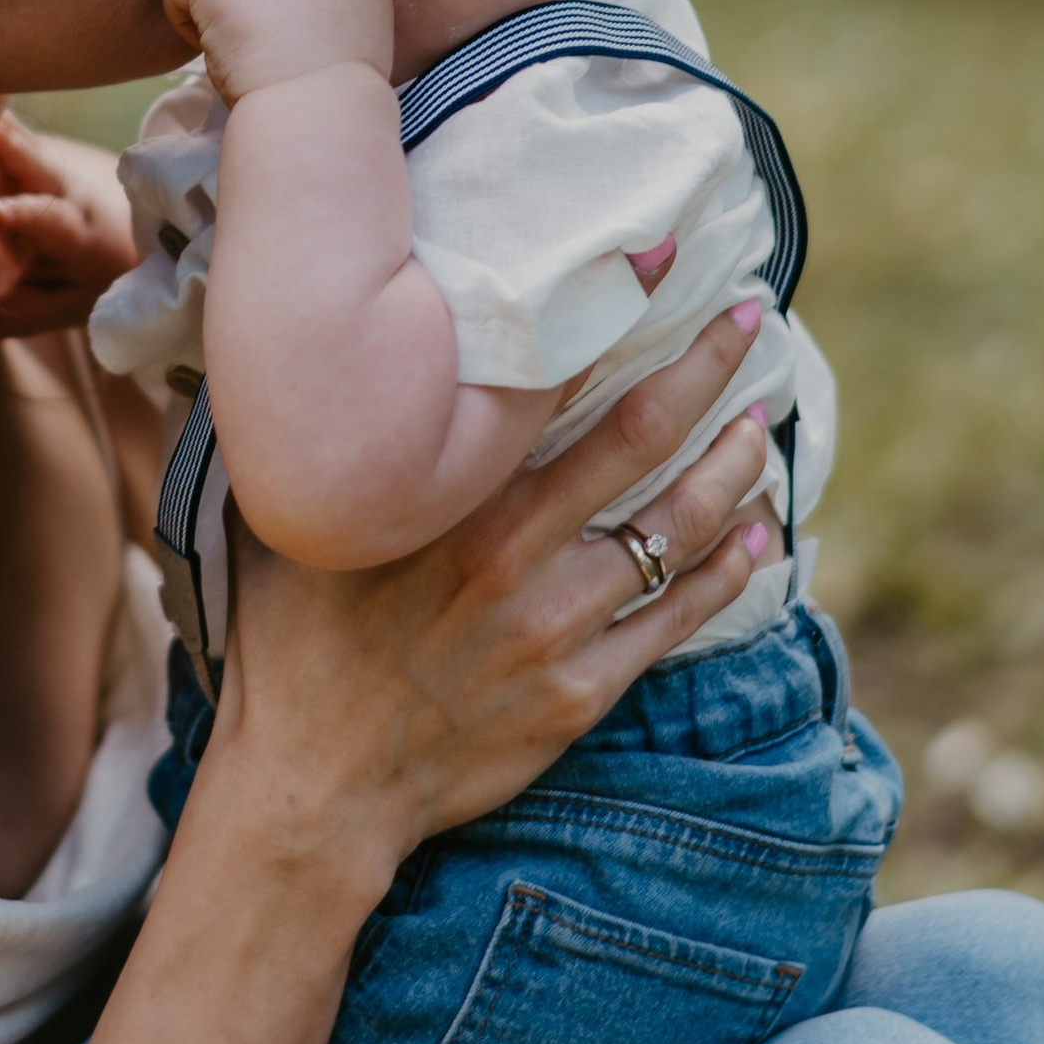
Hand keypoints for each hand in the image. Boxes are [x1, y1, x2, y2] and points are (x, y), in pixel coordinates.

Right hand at [0, 115, 137, 342]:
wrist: (125, 236)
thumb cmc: (91, 278)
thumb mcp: (67, 305)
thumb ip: (22, 313)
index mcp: (74, 231)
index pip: (51, 222)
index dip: (24, 215)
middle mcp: (62, 189)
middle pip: (35, 163)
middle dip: (7, 146)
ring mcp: (43, 164)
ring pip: (16, 139)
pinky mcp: (26, 150)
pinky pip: (3, 129)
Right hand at [203, 308, 780, 893]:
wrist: (312, 785)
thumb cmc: (290, 642)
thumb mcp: (281, 519)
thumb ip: (317, 438)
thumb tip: (304, 346)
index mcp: (444, 499)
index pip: (548, 381)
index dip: (612, 313)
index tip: (660, 258)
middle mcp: (509, 554)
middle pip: (639, 439)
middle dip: (706, 368)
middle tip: (750, 317)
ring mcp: (554, 628)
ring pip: (675, 528)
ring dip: (733, 466)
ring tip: (760, 424)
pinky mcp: (579, 693)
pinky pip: (676, 617)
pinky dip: (730, 569)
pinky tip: (761, 534)